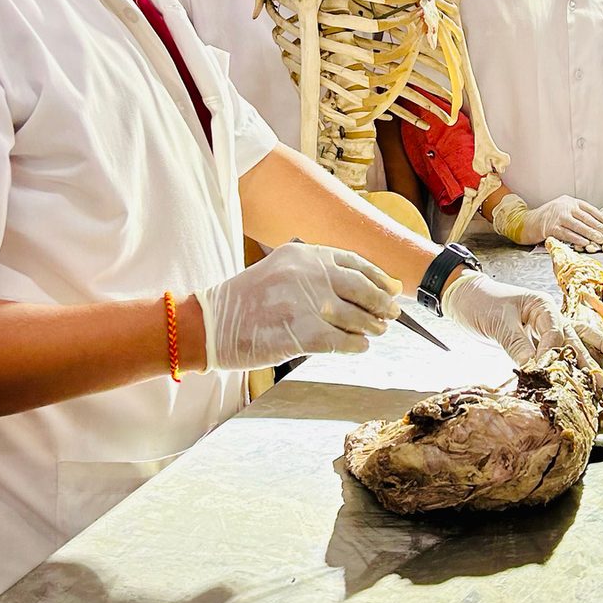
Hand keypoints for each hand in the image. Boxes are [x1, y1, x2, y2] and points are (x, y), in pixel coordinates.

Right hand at [196, 243, 401, 366]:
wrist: (210, 323)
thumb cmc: (245, 301)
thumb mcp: (280, 270)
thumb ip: (316, 274)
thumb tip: (361, 286)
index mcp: (305, 255)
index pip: (355, 262)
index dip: (378, 277)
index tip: (390, 287)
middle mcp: (311, 274)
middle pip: (363, 289)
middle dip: (382, 303)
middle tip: (392, 314)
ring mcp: (309, 304)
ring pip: (358, 317)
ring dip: (372, 326)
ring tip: (377, 331)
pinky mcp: (305, 334)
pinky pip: (344, 341)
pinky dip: (356, 345)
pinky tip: (358, 347)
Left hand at [441, 272, 602, 369]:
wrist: (463, 298)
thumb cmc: (480, 302)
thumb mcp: (499, 322)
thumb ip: (518, 344)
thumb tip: (535, 368)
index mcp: (543, 306)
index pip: (556, 333)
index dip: (553, 354)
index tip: (548, 372)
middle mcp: (548, 317)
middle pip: (574, 338)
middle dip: (590, 359)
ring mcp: (543, 329)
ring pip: (570, 347)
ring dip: (587, 362)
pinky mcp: (534, 341)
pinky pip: (554, 354)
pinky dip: (565, 367)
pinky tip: (579, 378)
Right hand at [491, 192, 602, 250]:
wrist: (529, 221)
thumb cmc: (549, 217)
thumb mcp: (564, 209)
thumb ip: (577, 213)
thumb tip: (598, 223)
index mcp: (570, 201)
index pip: (590, 209)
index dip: (602, 218)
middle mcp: (565, 207)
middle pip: (587, 218)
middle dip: (600, 228)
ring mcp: (558, 217)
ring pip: (579, 227)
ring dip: (591, 235)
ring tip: (601, 240)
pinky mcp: (552, 228)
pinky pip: (568, 234)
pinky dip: (578, 239)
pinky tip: (585, 244)